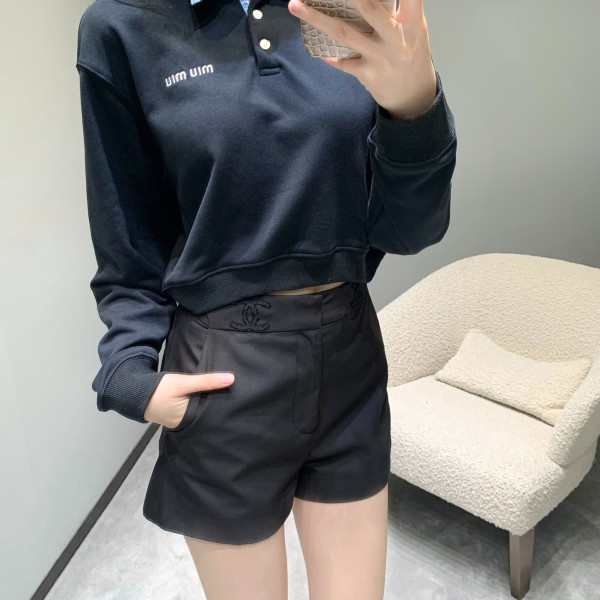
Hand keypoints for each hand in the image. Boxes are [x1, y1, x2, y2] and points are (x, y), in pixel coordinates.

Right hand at [144, 371, 234, 428]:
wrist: (134, 391)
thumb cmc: (160, 389)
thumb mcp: (184, 383)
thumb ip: (206, 381)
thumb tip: (232, 378)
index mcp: (189, 421)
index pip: (212, 415)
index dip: (224, 407)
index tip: (239, 400)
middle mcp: (186, 424)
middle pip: (206, 414)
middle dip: (217, 406)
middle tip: (236, 398)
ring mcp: (180, 420)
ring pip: (199, 412)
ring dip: (208, 404)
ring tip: (227, 396)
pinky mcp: (176, 414)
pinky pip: (192, 409)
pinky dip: (199, 403)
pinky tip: (208, 397)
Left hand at [288, 0, 437, 119]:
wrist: (413, 96)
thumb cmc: (410, 55)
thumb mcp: (414, 30)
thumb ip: (398, 11)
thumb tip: (362, 2)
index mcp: (413, 23)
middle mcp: (397, 39)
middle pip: (369, 8)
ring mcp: (380, 58)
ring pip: (344, 33)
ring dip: (316, 18)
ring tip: (295, 5)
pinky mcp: (368, 75)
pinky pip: (343, 62)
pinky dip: (331, 56)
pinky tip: (321, 52)